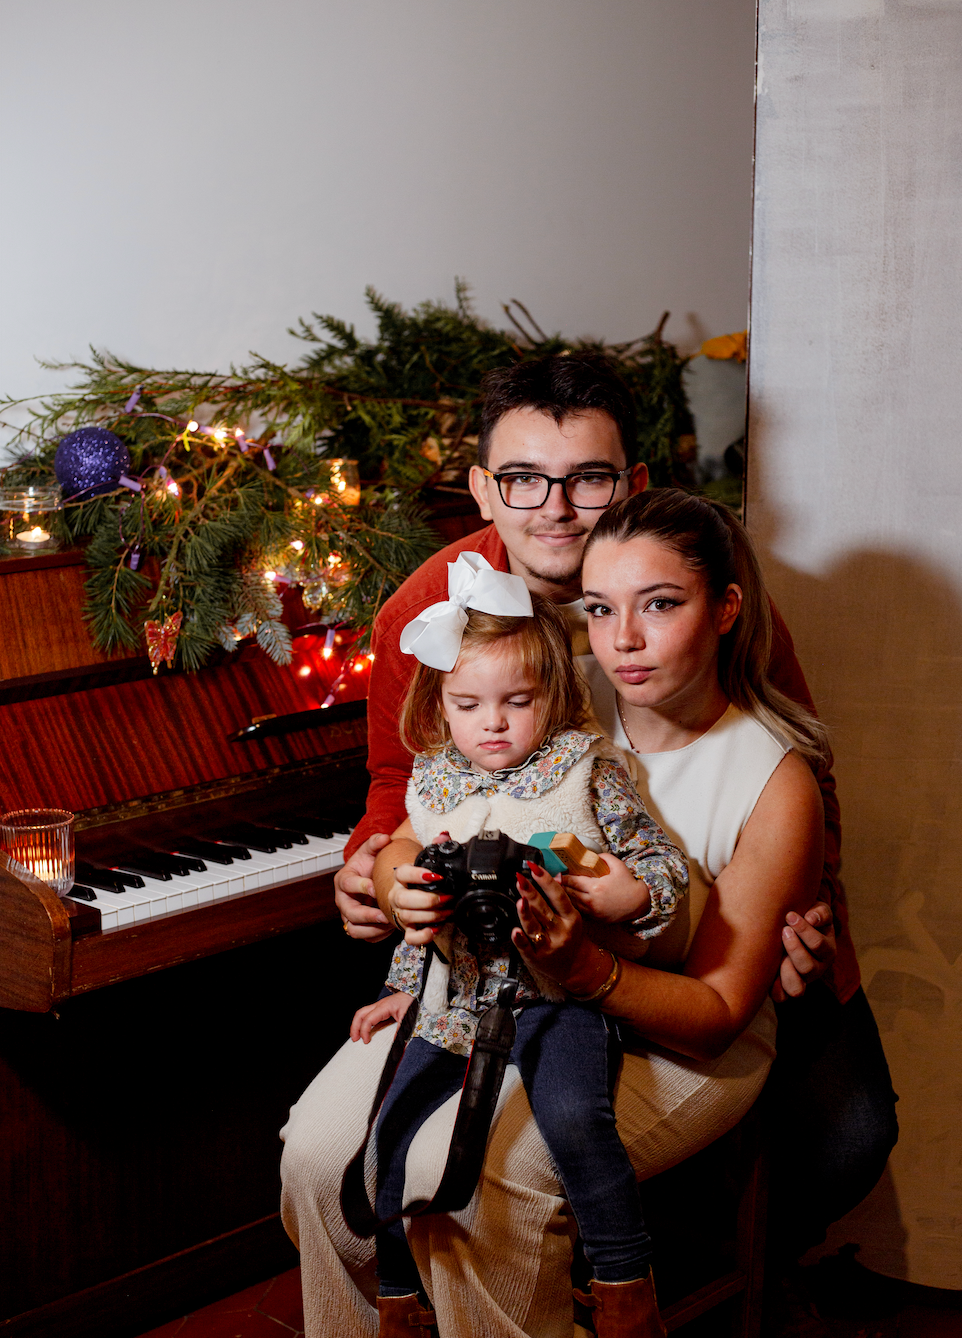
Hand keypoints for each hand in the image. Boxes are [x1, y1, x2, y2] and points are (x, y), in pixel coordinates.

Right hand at [334, 834, 392, 940]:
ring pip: (353, 929)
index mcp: (344, 879)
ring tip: (389, 924)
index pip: (347, 884)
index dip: (361, 887)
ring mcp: (348, 915)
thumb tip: (384, 838)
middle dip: (367, 915)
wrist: (370, 876)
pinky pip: (364, 937)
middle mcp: (343, 899)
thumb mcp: (371, 851)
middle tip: (385, 915)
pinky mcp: (358, 926)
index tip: (375, 888)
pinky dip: (376, 936)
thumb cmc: (369, 863)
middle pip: (349, 912)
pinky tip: (391, 930)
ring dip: (372, 929)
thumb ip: (376, 842)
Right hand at [350, 991, 414, 1042]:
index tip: (366, 1041)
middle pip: (360, 1014)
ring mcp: (377, 1006)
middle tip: (354, 1039)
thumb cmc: (409, 1003)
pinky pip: (366, 1014)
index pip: (368, 1019)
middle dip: (355, 1027)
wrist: (411, 994)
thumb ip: (401, 1029)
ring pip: (361, 1013)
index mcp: (383, 1007)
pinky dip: (361, 1022)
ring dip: (356, 1024)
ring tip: (355, 1036)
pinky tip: (363, 1030)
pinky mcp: (379, 1008)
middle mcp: (378, 1005)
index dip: (364, 1031)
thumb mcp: (407, 1017)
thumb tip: (395, 1042)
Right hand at [391, 864, 452, 946]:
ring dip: (432, 916)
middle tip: (447, 898)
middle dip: (428, 900)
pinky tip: (435, 930)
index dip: (416, 874)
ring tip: (448, 912)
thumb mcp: (425, 874)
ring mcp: (399, 913)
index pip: (402, 873)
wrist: (410, 901)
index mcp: (400, 879)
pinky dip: (423, 936)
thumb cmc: (421, 885)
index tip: (435, 877)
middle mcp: (396, 895)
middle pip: (403, 899)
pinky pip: (410, 937)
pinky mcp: (406, 929)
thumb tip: (451, 872)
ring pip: (408, 916)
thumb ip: (434, 870)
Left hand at [511, 861, 593, 987]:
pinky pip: (527, 948)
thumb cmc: (572, 936)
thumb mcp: (572, 916)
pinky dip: (520, 940)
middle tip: (520, 879)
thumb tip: (553, 876)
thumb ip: (561, 898)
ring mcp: (548, 946)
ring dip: (526, 914)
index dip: (545, 881)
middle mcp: (560, 931)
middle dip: (531, 893)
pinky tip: (515, 931)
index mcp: (571, 918)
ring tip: (519, 900)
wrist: (577, 966)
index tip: (534, 868)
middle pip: (544, 910)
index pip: (558, 896)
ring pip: (534, 928)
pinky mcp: (536, 958)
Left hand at [562, 853, 650, 923]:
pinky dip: (574, 905)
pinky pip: (580, 911)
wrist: (639, 903)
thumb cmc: (628, 883)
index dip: (563, 877)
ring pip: (572, 904)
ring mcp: (593, 912)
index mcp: (595, 886)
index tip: (558, 873)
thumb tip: (590, 855)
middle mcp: (592, 900)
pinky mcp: (596, 919)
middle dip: (561, 886)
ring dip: (565, 896)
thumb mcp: (618, 865)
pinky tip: (571, 899)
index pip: (572, 881)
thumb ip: (603, 857)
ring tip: (560, 890)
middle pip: (569, 893)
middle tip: (555, 881)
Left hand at [772, 903, 836, 1000]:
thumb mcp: (817, 911)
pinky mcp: (787, 988)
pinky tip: (768, 970)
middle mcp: (817, 969)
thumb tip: (812, 918)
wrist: (793, 929)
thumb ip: (820, 913)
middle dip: (793, 947)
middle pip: (807, 967)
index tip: (790, 915)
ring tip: (777, 951)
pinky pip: (782, 997)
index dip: (804, 930)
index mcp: (826, 951)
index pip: (818, 945)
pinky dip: (775, 988)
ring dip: (785, 970)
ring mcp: (802, 980)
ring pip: (797, 989)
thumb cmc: (806, 918)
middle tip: (783, 930)